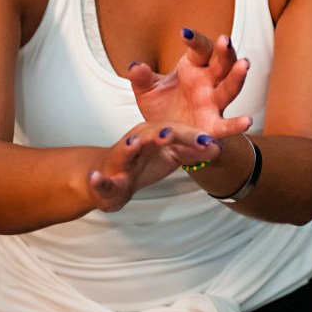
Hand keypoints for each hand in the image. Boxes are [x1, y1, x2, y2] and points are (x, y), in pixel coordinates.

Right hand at [86, 122, 221, 211]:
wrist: (110, 180)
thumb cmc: (142, 164)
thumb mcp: (171, 157)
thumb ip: (192, 153)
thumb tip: (216, 147)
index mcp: (154, 135)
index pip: (175, 131)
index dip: (190, 136)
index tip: (209, 141)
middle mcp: (136, 141)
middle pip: (151, 135)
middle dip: (160, 134)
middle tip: (171, 134)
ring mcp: (120, 159)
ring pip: (124, 150)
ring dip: (128, 146)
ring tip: (133, 144)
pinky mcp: (105, 178)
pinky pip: (101, 179)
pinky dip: (97, 179)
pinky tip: (95, 178)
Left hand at [128, 28, 251, 138]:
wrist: (165, 137)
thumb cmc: (162, 106)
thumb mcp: (147, 90)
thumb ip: (141, 78)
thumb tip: (134, 66)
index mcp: (193, 68)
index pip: (200, 50)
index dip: (195, 40)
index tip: (184, 33)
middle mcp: (208, 83)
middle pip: (222, 64)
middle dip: (225, 52)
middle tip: (225, 41)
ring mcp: (213, 104)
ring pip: (229, 88)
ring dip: (237, 77)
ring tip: (244, 64)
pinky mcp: (213, 126)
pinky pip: (227, 125)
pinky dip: (237, 124)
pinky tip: (247, 121)